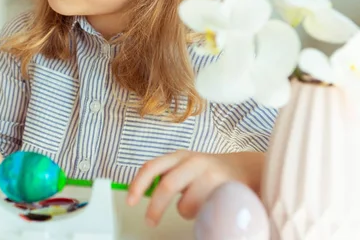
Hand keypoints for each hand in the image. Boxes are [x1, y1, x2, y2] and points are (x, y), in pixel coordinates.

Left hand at [127, 150, 263, 225]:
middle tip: (150, 222)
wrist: (247, 169)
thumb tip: (140, 194)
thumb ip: (167, 176)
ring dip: (187, 212)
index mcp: (179, 157)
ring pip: (187, 204)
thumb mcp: (186, 167)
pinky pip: (205, 211)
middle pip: (167, 185)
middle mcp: (193, 162)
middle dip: (156, 208)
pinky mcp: (225, 189)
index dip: (138, 184)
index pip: (152, 167)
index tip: (130, 202)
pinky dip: (202, 214)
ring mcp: (210, 175)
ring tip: (198, 206)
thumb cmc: (210, 173)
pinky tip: (210, 207)